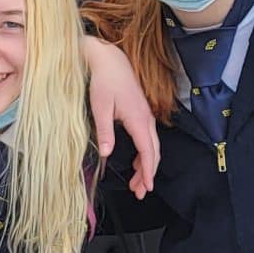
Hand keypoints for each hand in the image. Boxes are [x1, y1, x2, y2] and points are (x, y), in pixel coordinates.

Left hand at [80, 35, 159, 195]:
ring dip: (146, 165)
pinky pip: (148, 138)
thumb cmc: (104, 81)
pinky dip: (144, 154)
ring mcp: (146, 116)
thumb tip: (108, 154)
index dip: (147, 171)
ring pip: (152, 146)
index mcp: (138, 119)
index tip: (146, 187)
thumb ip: (105, 131)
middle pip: (153, 152)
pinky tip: (137, 163)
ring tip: (137, 183)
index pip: (147, 151)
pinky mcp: (142, 113)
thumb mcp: (100, 108)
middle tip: (140, 192)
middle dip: (148, 173)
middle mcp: (146, 119)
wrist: (110, 60)